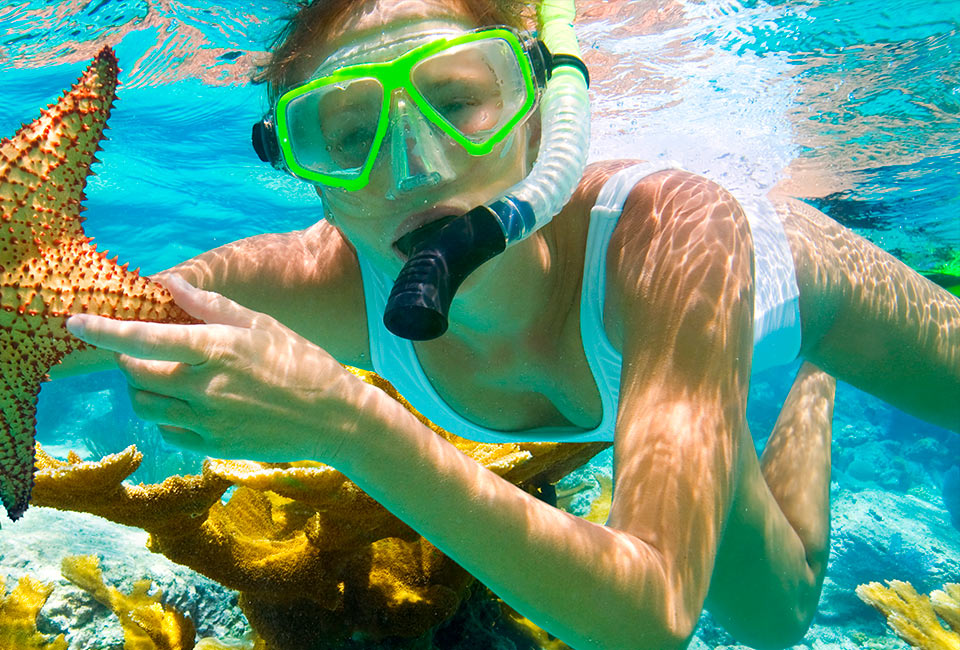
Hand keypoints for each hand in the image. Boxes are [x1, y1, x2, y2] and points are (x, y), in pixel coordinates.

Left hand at [65, 276, 377, 463]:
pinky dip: (166, 414)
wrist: (333, 417)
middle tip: (146, 350)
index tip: (73, 323)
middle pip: (135, 373)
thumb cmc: (301, 362)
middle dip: (129, 358)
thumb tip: (168, 282)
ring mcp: (206, 421)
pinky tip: (191, 403)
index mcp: (217, 349)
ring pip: (144, 405)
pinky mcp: (210, 446)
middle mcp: (205, 387)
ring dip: (142, 388)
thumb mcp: (260, 325)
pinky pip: (167, 430)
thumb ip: (210, 305)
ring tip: (169, 377)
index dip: (102, 330)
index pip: (144, 338)